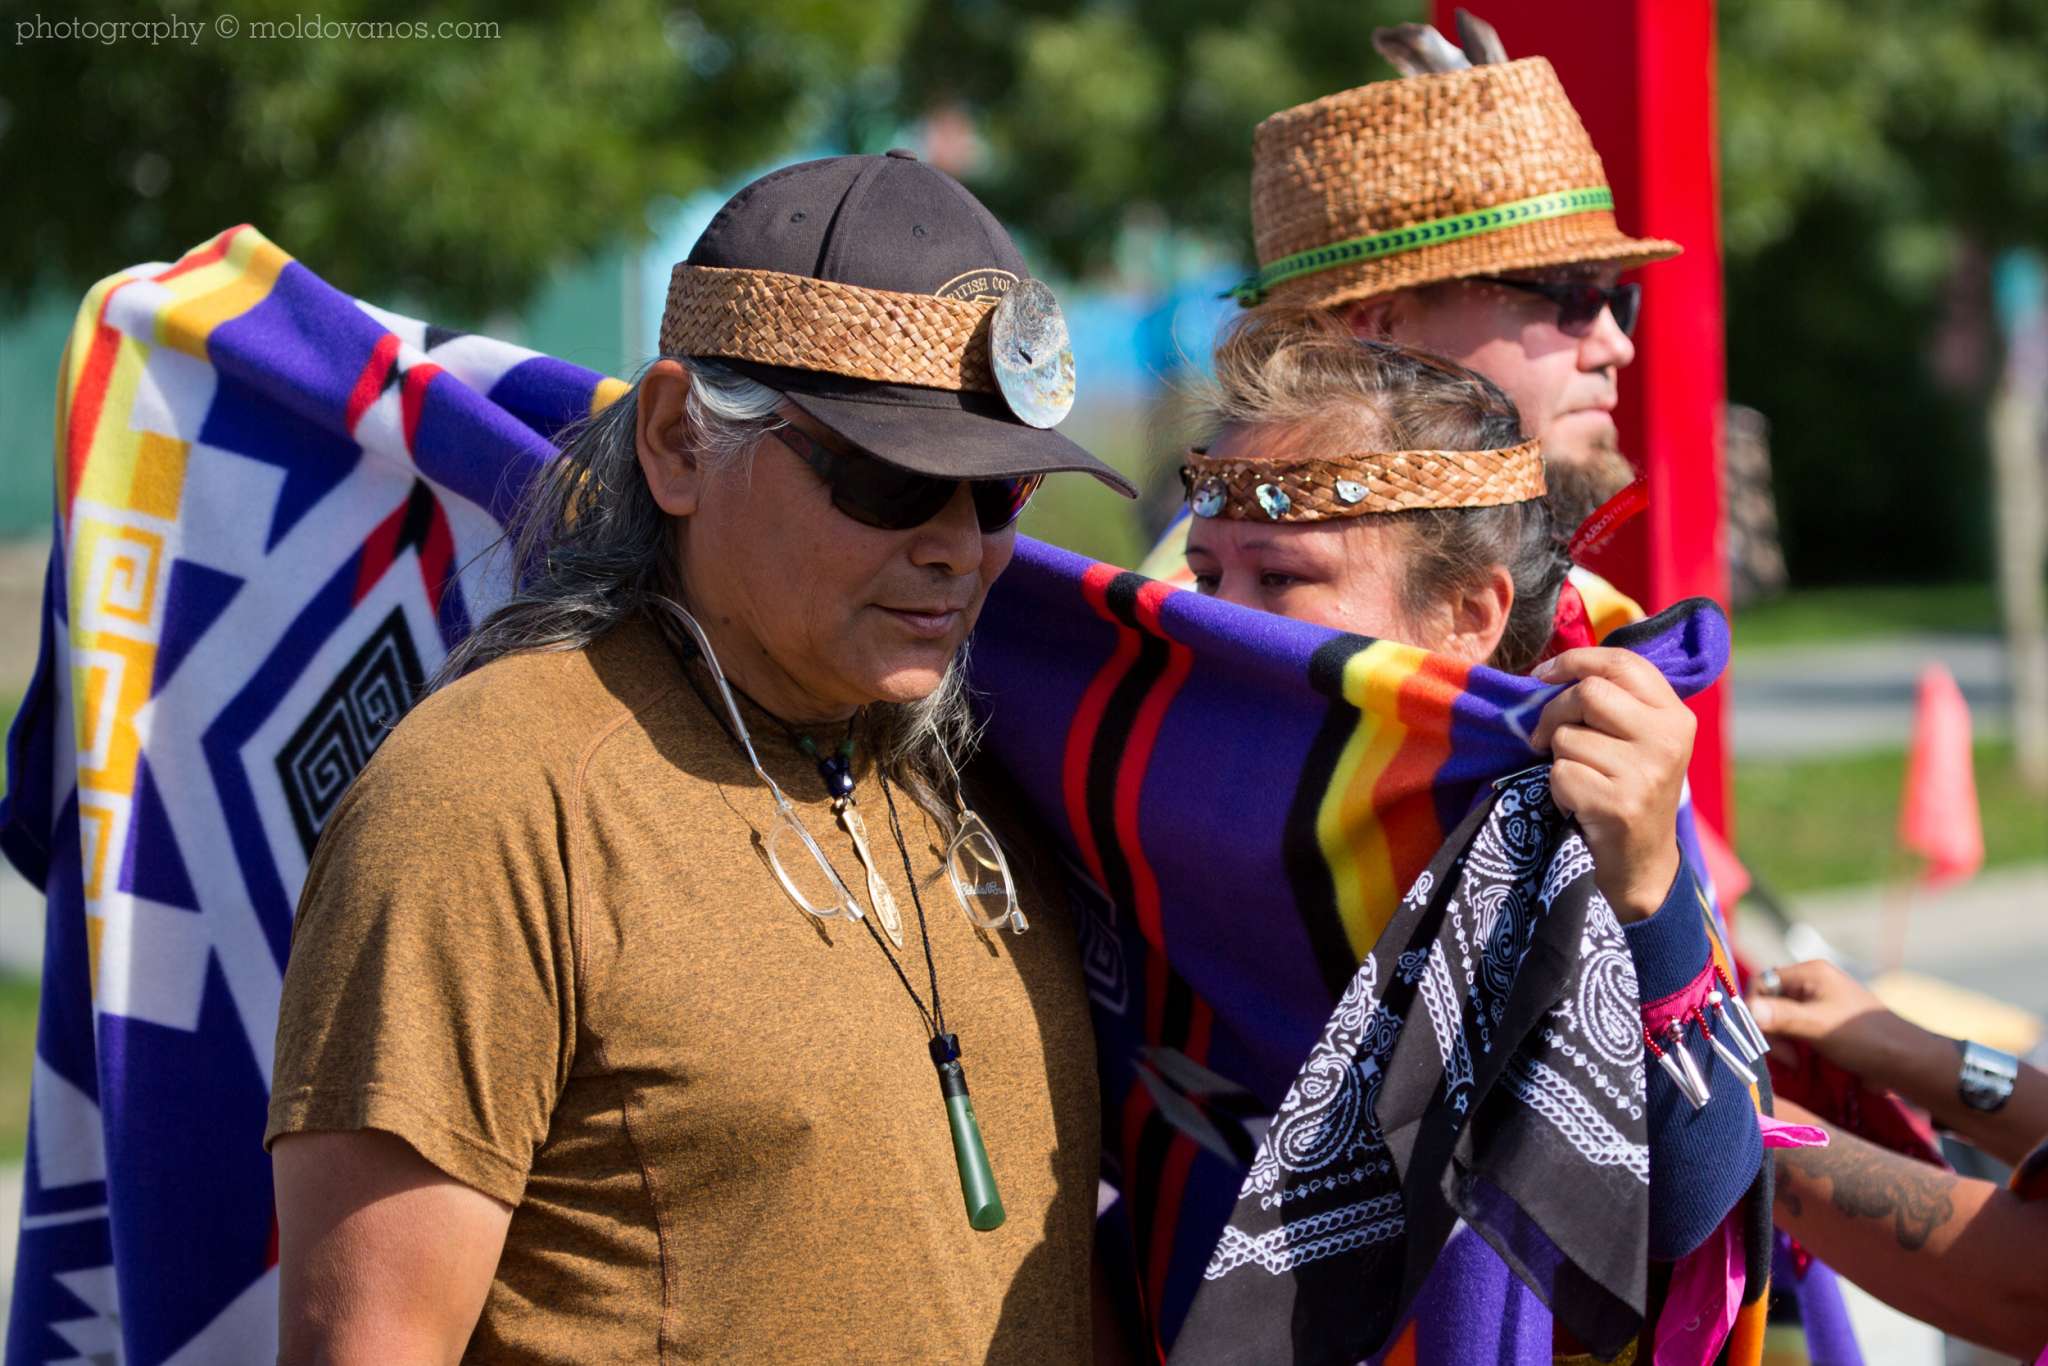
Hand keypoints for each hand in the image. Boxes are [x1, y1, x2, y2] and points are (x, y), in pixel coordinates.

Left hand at [1528, 647, 1694, 921]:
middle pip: (1588, 693)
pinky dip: (1558, 789)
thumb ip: (1613, 702)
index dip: (1576, 660)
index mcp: (1675, 716)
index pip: (1623, 663)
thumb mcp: (1638, 740)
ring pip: (1568, 736)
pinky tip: (1580, 804)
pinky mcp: (1619, 803)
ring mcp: (1646, 772)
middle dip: (1554, 712)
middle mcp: (1667, 739)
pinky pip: (1560, 774)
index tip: (1543, 674)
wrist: (1641, 861)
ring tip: (1584, 779)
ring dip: (1560, 758)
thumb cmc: (1628, 788)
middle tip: (1547, 738)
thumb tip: (1550, 670)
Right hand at [1748, 958, 1927, 1084]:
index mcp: (1810, 972)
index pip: (1762, 983)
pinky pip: (1795, 1030)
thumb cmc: (1864, 1038)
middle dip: (1771, 1031)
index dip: (1756, 1011)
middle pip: (1769, 1002)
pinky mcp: (1824, 1023)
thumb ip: (1780, 1016)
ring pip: (1780, 1019)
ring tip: (1797, 1063)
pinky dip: (1792, 1046)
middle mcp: (1812, 983)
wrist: (1906, 1062)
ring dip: (1782, 1042)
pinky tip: (1800, 1062)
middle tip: (1788, 1059)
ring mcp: (1819, 1003)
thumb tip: (1746, 1009)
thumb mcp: (1817, 1025)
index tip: (1765, 1040)